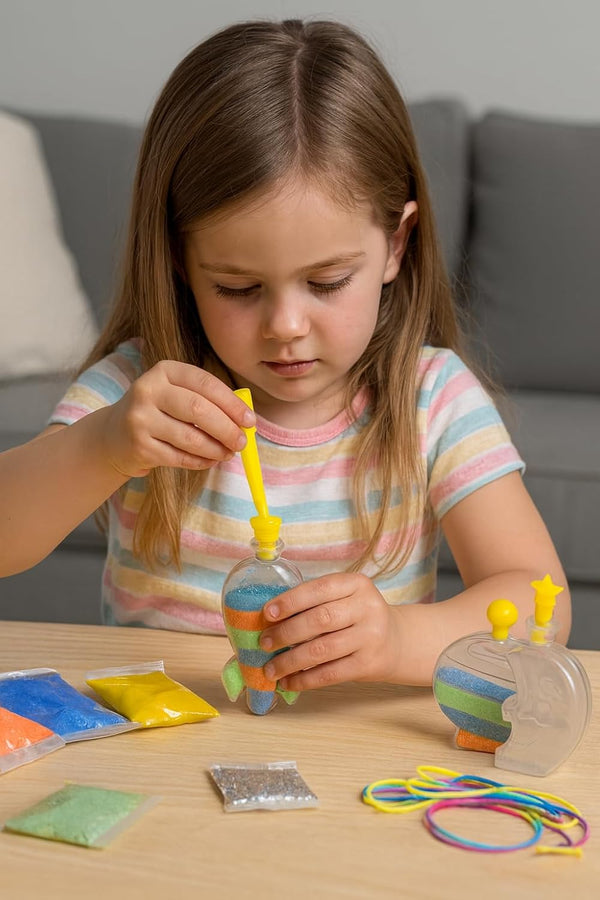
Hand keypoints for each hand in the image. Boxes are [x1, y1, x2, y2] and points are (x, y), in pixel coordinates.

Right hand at [101, 361, 254, 476]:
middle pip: (198, 410)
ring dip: (216, 449)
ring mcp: (140, 419)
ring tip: (228, 453)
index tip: (250, 420)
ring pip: (190, 437)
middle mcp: (148, 390)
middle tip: (242, 442)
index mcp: (164, 371)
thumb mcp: (177, 395)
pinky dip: (200, 461)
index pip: (205, 384)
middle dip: (227, 429)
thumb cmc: (159, 412)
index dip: (232, 403)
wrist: (114, 435)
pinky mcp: (138, 446)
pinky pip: (179, 457)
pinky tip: (210, 461)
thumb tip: (245, 421)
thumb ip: (208, 401)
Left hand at [259, 573, 400, 689]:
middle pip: (319, 620)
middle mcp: (367, 607)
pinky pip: (330, 673)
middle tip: (264, 643)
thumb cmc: (357, 616)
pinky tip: (289, 682)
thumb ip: (315, 602)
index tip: (267, 613)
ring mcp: (371, 637)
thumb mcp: (345, 598)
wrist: (396, 641)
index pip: (320, 588)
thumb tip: (270, 619)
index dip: (291, 601)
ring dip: (290, 661)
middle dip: (286, 633)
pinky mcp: (369, 664)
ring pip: (322, 650)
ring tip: (270, 669)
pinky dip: (305, 680)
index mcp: (357, 584)